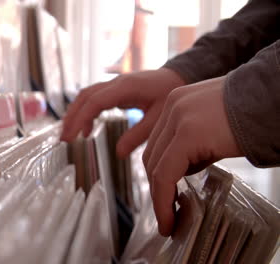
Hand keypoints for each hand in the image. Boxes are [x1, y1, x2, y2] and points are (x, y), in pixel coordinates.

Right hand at [61, 68, 185, 157]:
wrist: (178, 77)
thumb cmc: (170, 95)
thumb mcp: (158, 118)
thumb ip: (138, 135)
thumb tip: (119, 153)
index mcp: (126, 87)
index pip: (95, 101)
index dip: (81, 118)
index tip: (72, 136)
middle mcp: (116, 83)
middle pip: (85, 97)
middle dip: (72, 117)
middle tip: (64, 139)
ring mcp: (114, 84)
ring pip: (86, 96)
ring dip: (75, 114)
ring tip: (69, 135)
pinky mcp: (114, 89)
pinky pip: (93, 98)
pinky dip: (85, 112)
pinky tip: (86, 130)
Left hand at [142, 76, 241, 236]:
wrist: (277, 102)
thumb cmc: (254, 117)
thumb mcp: (214, 129)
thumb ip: (195, 145)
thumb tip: (185, 171)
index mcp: (176, 104)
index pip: (157, 145)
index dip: (156, 174)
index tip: (162, 198)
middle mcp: (172, 107)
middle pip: (152, 156)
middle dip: (157, 188)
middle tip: (166, 213)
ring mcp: (179, 118)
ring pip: (156, 167)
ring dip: (159, 198)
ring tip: (168, 220)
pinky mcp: (188, 133)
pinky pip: (166, 174)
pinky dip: (163, 199)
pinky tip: (170, 216)